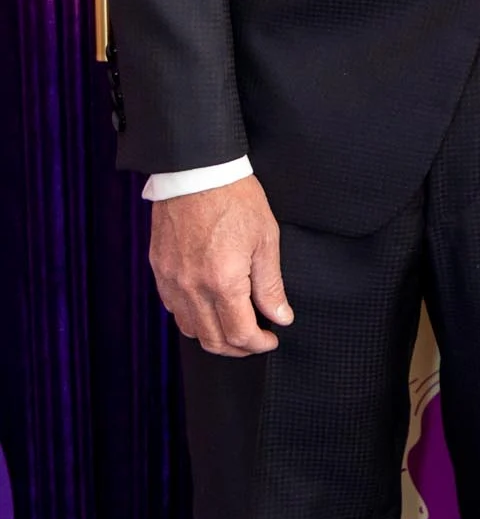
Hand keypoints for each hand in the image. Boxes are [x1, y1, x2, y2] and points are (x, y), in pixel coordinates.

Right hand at [150, 175, 292, 356]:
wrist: (197, 169)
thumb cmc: (235, 198)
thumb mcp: (265, 239)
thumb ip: (271, 285)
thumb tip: (281, 316)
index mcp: (222, 282)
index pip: (240, 333)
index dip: (259, 343)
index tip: (272, 338)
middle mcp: (192, 288)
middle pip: (213, 341)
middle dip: (238, 348)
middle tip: (256, 339)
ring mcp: (171, 280)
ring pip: (190, 329)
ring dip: (214, 337)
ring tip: (234, 326)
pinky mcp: (159, 269)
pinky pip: (174, 308)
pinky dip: (193, 317)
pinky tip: (208, 307)